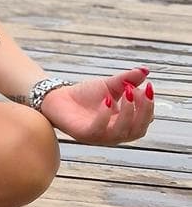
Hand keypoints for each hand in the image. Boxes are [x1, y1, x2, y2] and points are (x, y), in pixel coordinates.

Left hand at [39, 67, 154, 144]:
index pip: (144, 121)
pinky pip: (99, 130)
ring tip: (127, 91)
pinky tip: (107, 100)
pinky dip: (105, 115)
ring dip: (127, 112)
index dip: (148, 106)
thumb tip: (145, 70)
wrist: (58, 98)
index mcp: (124, 124)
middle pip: (138, 131)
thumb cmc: (86, 95)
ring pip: (121, 132)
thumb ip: (127, 79)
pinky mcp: (84, 134)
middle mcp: (115, 134)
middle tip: (141, 91)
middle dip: (143, 111)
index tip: (148, 87)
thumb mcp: (109, 85)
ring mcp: (100, 136)